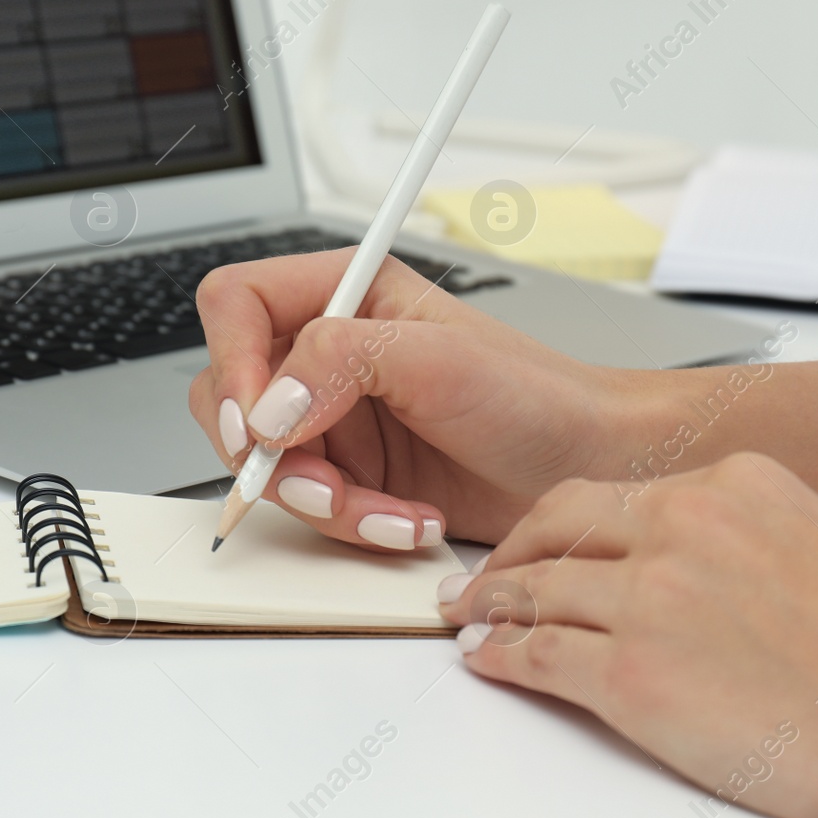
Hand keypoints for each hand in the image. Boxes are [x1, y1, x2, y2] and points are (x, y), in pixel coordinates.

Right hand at [190, 249, 620, 548]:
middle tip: (319, 481)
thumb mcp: (441, 360)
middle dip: (270, 452)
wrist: (586, 468)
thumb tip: (268, 406)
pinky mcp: (351, 474)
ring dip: (321, 501)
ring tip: (386, 510)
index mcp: (345, 293)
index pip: (237, 304)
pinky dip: (351, 524)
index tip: (259, 419)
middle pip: (231, 395)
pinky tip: (406, 520)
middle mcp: (329, 353)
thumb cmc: (537, 396)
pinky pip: (308, 507)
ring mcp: (335, 418)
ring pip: (265, 463)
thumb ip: (342, 360)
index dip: (233, 362)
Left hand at [436, 453, 817, 817]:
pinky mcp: (630, 674)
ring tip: (472, 618)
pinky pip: (536, 655)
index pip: (615, 494)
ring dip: (493, 605)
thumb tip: (682, 565)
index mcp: (735, 484)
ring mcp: (651, 597)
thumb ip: (739, 539)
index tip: (544, 539)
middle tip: (486, 574)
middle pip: (559, 525)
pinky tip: (488, 659)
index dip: (563, 524)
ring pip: (536, 589)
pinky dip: (500, 657)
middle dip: (513, 552)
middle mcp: (685, 525)